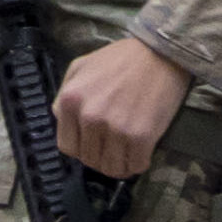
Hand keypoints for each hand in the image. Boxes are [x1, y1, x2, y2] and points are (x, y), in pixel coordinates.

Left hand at [52, 34, 195, 176]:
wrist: (161, 53)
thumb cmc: (121, 58)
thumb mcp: (81, 66)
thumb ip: (64, 92)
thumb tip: (60, 117)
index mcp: (71, 101)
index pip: (67, 147)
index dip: (81, 148)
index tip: (94, 143)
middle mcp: (89, 117)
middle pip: (89, 160)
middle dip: (101, 157)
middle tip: (114, 147)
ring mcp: (115, 129)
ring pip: (111, 168)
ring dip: (119, 166)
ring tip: (127, 154)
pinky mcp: (141, 136)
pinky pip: (135, 166)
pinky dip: (138, 164)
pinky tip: (141, 154)